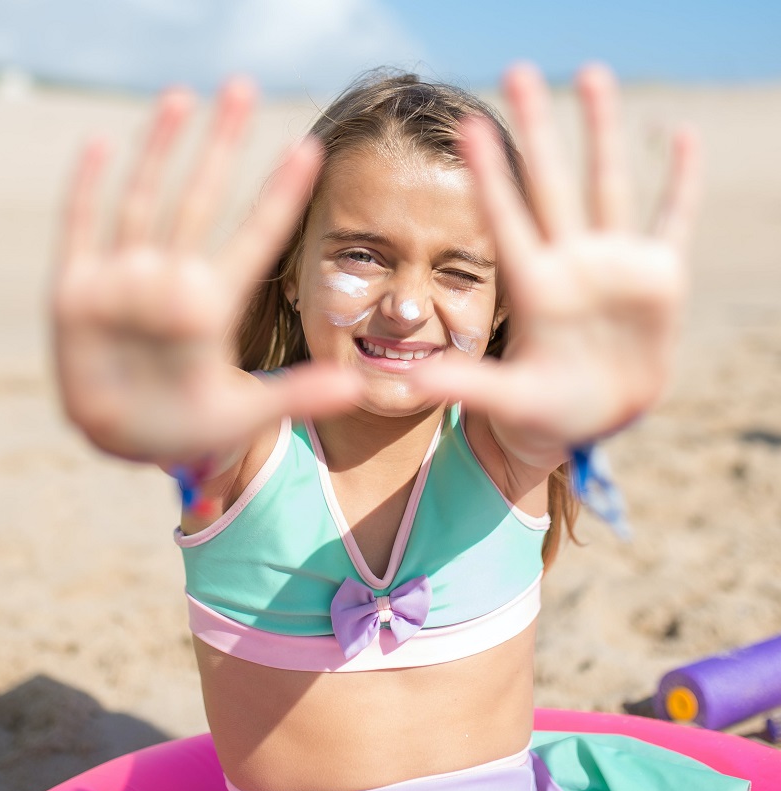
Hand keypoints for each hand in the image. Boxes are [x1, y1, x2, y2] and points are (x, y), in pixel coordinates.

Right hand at [53, 80, 359, 462]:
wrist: (127, 441)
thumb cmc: (190, 426)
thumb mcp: (246, 413)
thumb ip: (298, 395)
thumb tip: (358, 389)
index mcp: (217, 302)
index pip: (258, 236)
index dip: (282, 194)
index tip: (311, 150)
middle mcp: (174, 280)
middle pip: (203, 200)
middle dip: (221, 146)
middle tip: (242, 88)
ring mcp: (127, 281)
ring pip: (145, 201)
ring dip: (160, 150)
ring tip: (183, 97)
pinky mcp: (79, 293)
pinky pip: (83, 231)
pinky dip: (87, 190)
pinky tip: (100, 146)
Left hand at [411, 64, 699, 460]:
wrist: (589, 417)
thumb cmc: (541, 411)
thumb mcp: (506, 400)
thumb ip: (467, 385)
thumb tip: (413, 383)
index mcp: (531, 288)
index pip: (506, 220)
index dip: (490, 177)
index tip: (467, 126)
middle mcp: (569, 264)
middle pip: (551, 185)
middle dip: (538, 130)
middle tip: (518, 71)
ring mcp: (613, 266)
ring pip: (607, 186)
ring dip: (603, 133)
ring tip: (592, 74)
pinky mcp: (657, 277)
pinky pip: (672, 219)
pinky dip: (680, 182)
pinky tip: (681, 135)